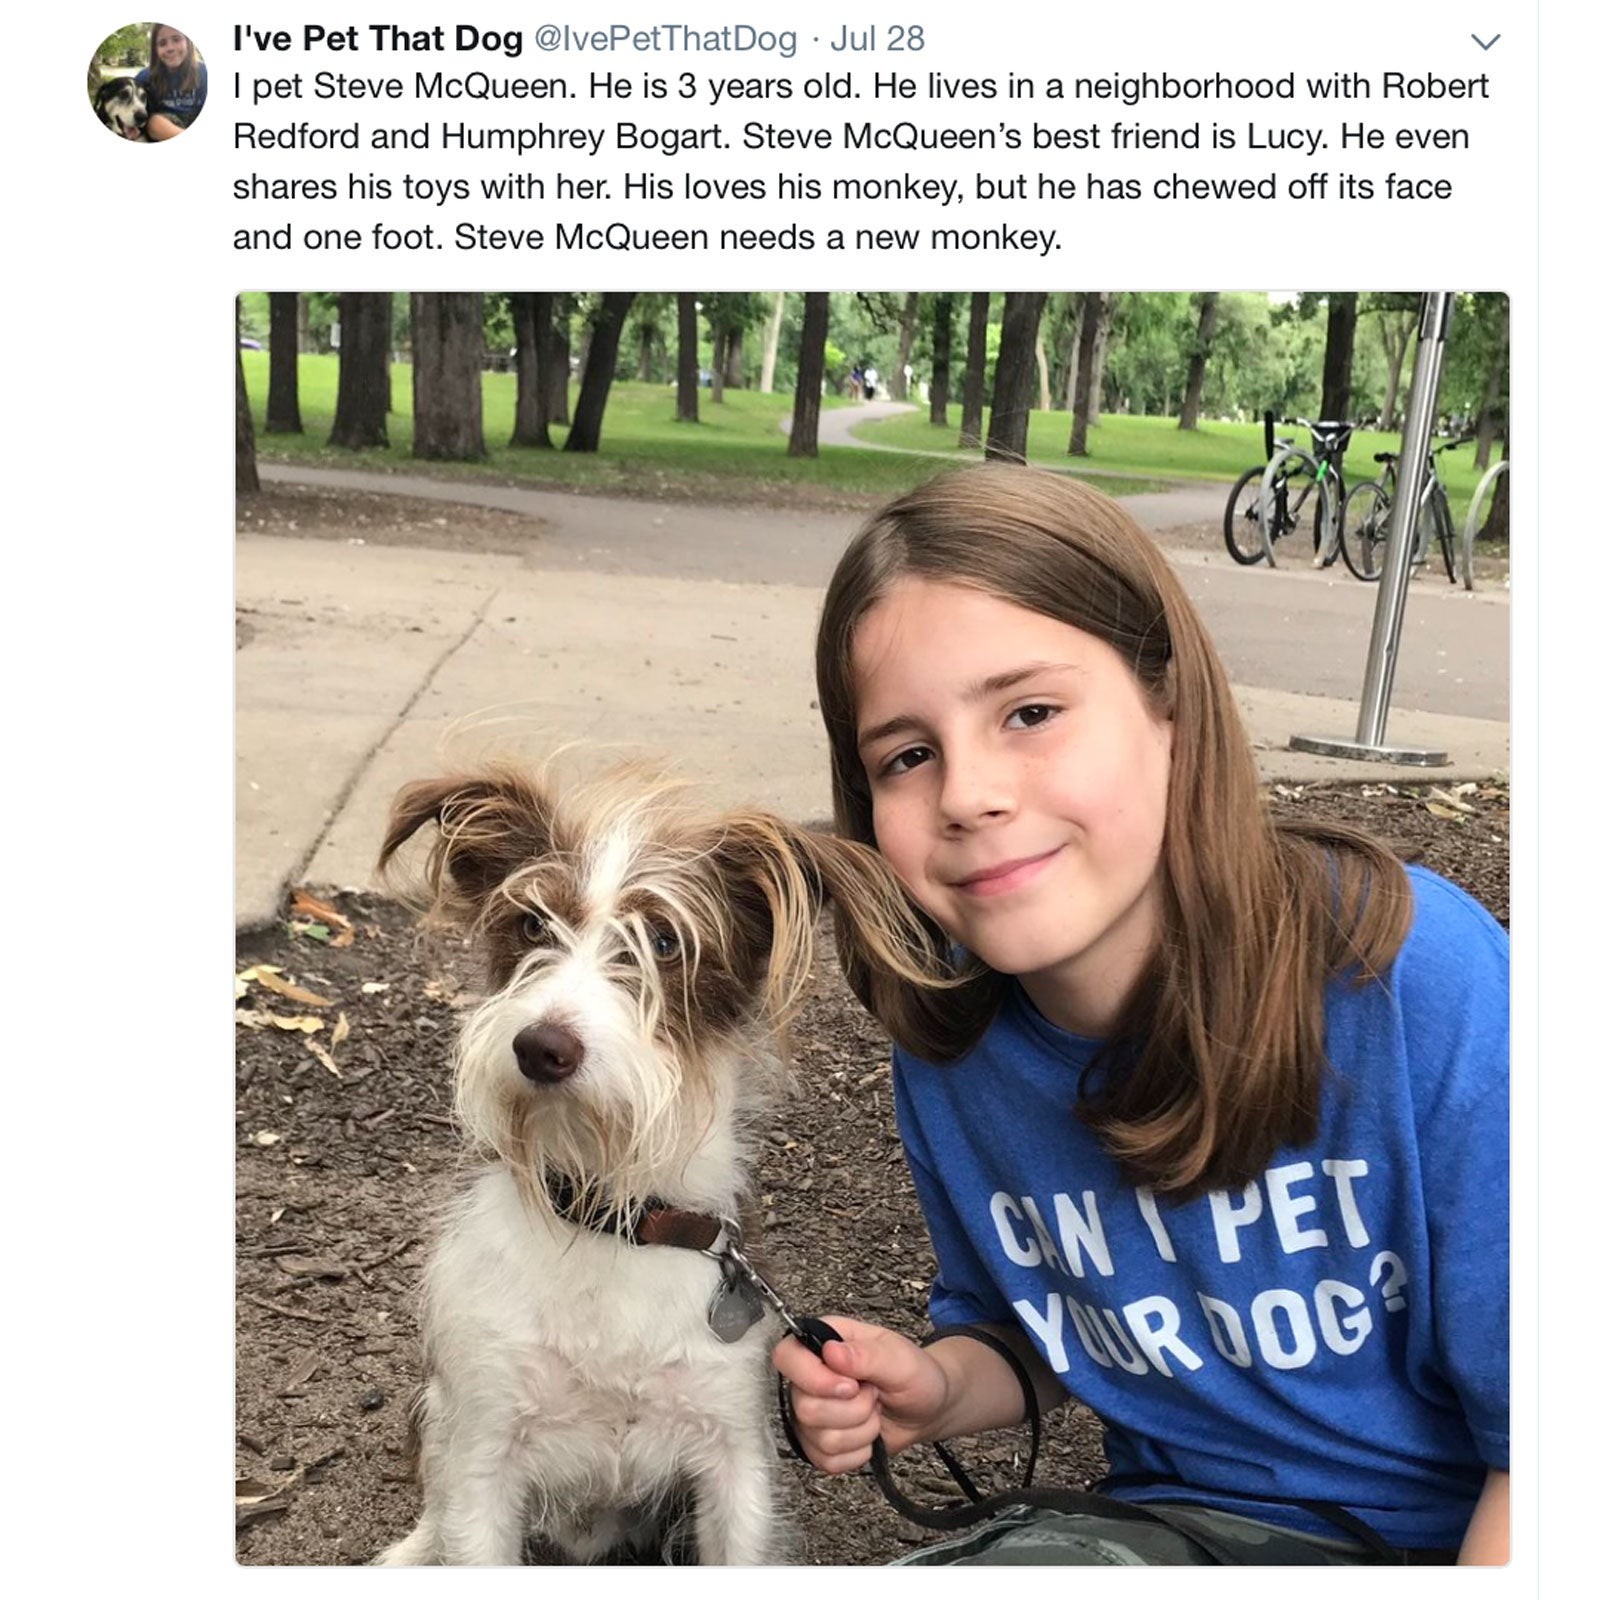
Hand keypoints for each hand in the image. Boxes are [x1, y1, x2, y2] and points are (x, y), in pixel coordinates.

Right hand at [773, 1317, 950, 1473]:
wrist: (927, 1409)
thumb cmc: (914, 1375)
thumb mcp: (900, 1360)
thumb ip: (867, 1356)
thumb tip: (831, 1352)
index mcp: (824, 1342)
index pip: (787, 1357)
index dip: (812, 1377)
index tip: (849, 1386)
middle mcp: (810, 1378)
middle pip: (805, 1407)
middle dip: (853, 1410)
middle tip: (875, 1396)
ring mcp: (813, 1414)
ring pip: (819, 1438)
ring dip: (860, 1431)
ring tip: (875, 1414)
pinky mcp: (820, 1445)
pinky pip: (827, 1461)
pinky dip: (857, 1453)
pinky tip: (869, 1437)